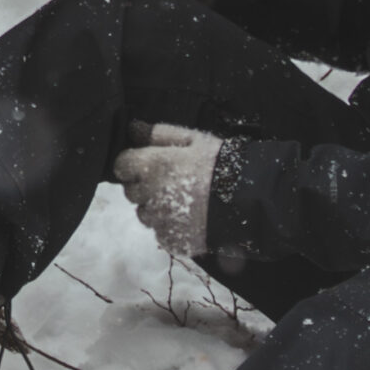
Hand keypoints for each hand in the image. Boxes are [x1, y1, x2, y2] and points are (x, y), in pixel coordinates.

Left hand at [112, 122, 222, 258]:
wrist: (249, 200)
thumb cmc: (220, 164)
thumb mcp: (193, 139)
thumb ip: (159, 134)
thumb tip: (132, 129)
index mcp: (153, 166)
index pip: (121, 166)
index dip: (133, 163)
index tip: (149, 163)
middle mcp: (151, 196)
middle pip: (131, 191)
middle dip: (145, 185)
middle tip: (172, 181)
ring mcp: (161, 222)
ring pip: (145, 214)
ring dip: (156, 207)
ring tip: (184, 199)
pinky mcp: (172, 240)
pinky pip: (161, 232)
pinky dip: (171, 225)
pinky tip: (191, 216)